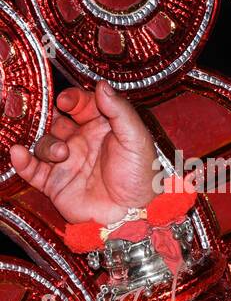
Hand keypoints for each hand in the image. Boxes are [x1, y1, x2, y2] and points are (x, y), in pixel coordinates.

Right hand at [7, 81, 157, 225]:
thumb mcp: (137, 140)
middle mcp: (82, 142)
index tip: (65, 101)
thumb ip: (120, 112)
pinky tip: (20, 153)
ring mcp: (66, 162)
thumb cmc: (141, 178)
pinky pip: (30, 169)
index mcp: (102, 128)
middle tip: (54, 122)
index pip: (80, 104)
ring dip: (46, 144)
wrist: (133, 214)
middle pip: (55, 120)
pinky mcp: (54, 183)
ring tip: (62, 154)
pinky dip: (22, 160)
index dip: (71, 99)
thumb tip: (102, 85)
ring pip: (42, 142)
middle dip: (51, 119)